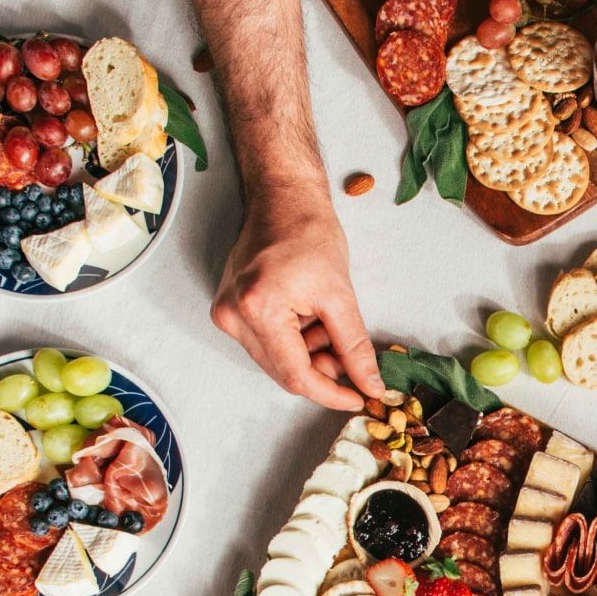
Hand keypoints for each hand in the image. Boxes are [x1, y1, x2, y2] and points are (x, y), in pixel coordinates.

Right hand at [210, 186, 384, 409]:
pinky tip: (308, 317)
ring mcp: (227, 313)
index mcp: (258, 309)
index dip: (330, 393)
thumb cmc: (308, 232)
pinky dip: (294, 341)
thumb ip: (355, 347)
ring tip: (325, 320)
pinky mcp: (230, 310)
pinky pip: (267, 344)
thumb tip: (369, 384)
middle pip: (283, 372)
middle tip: (347, 351)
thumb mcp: (341, 295)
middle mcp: (234, 315)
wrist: (282, 199)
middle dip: (321, 370)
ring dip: (308, 354)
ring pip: (276, 361)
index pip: (295, 376)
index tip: (358, 397)